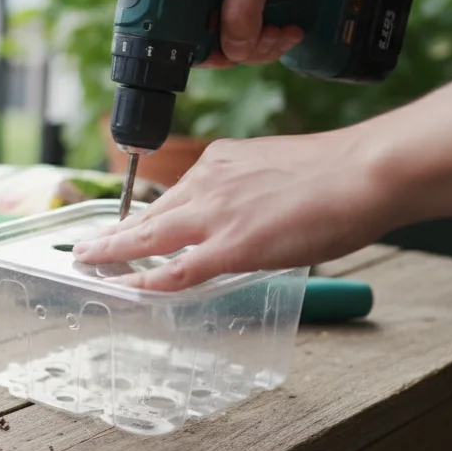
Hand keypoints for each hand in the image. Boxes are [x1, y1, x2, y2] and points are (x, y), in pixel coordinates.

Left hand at [72, 129, 394, 291]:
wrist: (366, 171)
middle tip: (86, 248)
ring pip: (149, 238)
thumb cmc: (340, 173)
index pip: (171, 196)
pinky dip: (149, 281)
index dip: (144, 217)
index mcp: (219, 162)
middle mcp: (207, 183)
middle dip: (113, 235)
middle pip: (148, 216)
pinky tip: (128, 288)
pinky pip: (178, 270)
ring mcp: (215, 215)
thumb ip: (250, 189)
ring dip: (114, 253)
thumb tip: (248, 212)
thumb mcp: (276, 167)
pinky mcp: (231, 245)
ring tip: (88, 264)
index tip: (125, 227)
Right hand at [199, 0, 333, 67]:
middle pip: (209, 37)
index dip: (209, 48)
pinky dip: (268, 33)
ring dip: (262, 43)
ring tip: (285, 32)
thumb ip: (242, 7)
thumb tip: (235, 50)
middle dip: (244, 47)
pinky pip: (250, 23)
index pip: (181, 28)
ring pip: (233, 35)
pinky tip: (287, 27)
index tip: (239, 50)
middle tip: (271, 38)